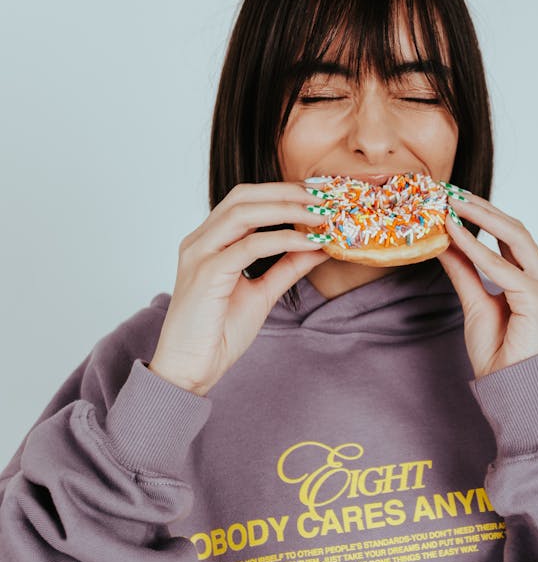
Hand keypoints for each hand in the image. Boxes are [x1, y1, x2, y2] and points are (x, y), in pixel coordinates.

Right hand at [149, 182, 331, 395]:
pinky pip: (248, 246)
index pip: (245, 200)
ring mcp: (200, 255)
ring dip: (286, 209)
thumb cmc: (218, 334)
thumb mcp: (262, 293)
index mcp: (208, 242)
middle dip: (286, 192)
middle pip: (243, 196)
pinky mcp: (206, 274)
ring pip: (244, 213)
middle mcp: (200, 241)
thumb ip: (287, 267)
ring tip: (319, 215)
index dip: (281, 192)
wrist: (189, 369)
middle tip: (323, 196)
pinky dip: (282, 240)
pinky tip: (307, 243)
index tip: (318, 194)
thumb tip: (319, 247)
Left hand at [436, 184, 537, 379]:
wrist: (510, 390)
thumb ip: (464, 271)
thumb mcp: (474, 302)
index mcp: (535, 281)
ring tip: (452, 204)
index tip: (456, 200)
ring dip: (481, 218)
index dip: (485, 216)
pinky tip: (454, 234)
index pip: (512, 238)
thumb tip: (444, 241)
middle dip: (484, 209)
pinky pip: (501, 266)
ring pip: (515, 238)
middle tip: (452, 193)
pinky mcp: (537, 299)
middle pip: (517, 230)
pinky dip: (476, 248)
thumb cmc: (498, 354)